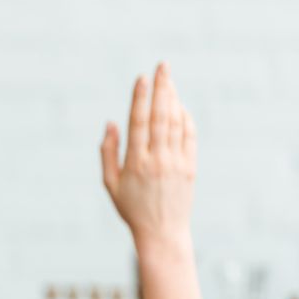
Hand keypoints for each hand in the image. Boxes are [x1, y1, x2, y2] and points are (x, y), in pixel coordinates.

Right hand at [100, 62, 202, 298]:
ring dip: (174, 99)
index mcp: (135, 163)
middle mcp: (158, 160)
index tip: (142, 78)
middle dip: (163, 88)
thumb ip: (108, 152)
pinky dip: (185, 118)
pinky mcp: (190, 167)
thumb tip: (111, 123)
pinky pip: (189, 136)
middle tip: (163, 66)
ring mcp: (177, 162)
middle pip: (161, 116)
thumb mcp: (110, 183)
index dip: (140, 98)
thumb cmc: (131, 208)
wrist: (162, 232)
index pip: (139, 122)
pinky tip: (179, 106)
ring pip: (176, 122)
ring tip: (170, 81)